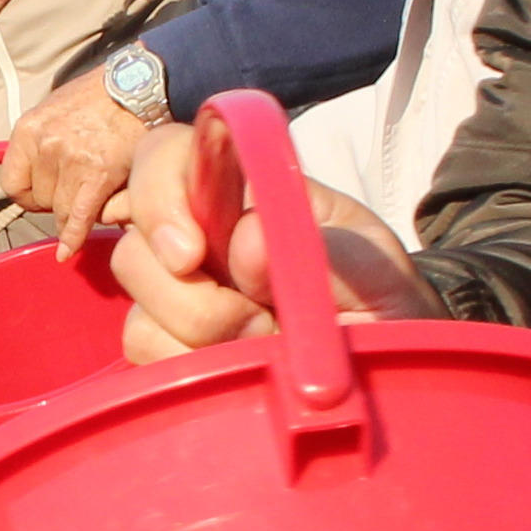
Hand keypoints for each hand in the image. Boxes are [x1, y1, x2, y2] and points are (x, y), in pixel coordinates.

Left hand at [2, 71, 157, 235]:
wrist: (142, 84)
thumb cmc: (102, 96)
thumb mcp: (55, 110)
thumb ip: (41, 143)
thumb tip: (36, 176)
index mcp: (29, 130)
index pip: (11, 184)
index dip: (29, 196)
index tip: (44, 195)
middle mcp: (45, 146)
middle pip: (39, 201)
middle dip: (57, 201)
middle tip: (79, 188)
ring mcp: (71, 161)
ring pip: (61, 211)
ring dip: (76, 211)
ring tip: (94, 194)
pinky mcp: (98, 175)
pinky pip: (79, 218)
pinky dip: (74, 237)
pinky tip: (69, 251)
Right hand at [104, 123, 423, 359]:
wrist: (394, 374)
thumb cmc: (387, 305)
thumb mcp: (380, 271)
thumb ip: (326, 251)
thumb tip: (247, 241)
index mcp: (247, 195)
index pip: (167, 156)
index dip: (159, 192)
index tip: (191, 254)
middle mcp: (202, 240)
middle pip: (136, 244)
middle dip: (186, 295)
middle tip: (258, 323)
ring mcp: (181, 298)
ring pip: (137, 309)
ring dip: (197, 337)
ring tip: (264, 348)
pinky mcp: (174, 351)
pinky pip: (146, 356)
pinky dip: (190, 369)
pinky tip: (238, 372)